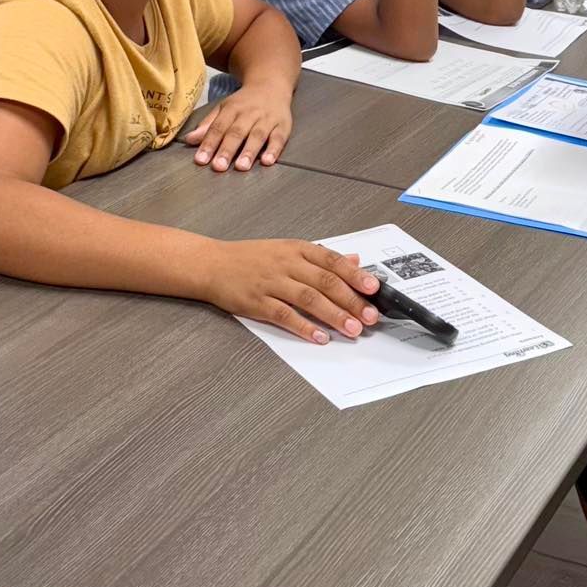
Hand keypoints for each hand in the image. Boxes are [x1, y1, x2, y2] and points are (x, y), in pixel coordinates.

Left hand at [183, 85, 292, 170]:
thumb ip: (208, 125)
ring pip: (257, 135)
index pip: (218, 127)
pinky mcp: (283, 125)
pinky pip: (279, 138)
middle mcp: (249, 113)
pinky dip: (274, 149)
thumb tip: (189, 140)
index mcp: (232, 109)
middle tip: (219, 167)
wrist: (271, 84)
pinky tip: (268, 161)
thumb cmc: (245, 102)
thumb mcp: (224, 108)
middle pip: (237, 132)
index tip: (201, 160)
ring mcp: (267, 119)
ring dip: (249, 151)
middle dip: (227, 150)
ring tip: (241, 166)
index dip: (209, 144)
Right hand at [202, 238, 381, 343]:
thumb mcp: (288, 250)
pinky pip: (284, 315)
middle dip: (351, 301)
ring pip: (309, 299)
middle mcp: (287, 264)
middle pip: (325, 282)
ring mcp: (272, 283)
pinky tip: (320, 336)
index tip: (374, 288)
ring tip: (352, 329)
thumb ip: (322, 258)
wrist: (211, 264)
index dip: (355, 275)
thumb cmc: (250, 258)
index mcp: (297, 249)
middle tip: (370, 316)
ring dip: (334, 315)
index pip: (333, 261)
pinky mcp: (257, 302)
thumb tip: (354, 260)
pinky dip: (304, 326)